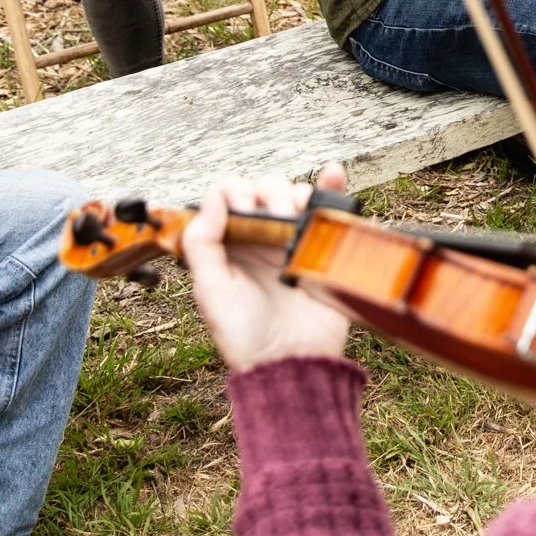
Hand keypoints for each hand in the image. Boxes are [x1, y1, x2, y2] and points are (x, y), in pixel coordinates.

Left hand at [187, 166, 355, 374]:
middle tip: (270, 221)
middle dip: (265, 194)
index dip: (233, 193)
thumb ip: (202, 243)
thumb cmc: (244, 334)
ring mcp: (293, 241)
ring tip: (293, 219)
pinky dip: (331, 185)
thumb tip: (213, 198)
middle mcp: (260, 238)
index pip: (227, 195)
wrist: (290, 362)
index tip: (241, 212)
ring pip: (294, 193)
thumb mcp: (210, 290)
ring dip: (293, 194)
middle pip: (262, 188)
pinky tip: (333, 173)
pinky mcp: (322, 247)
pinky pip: (328, 207)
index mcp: (229, 244)